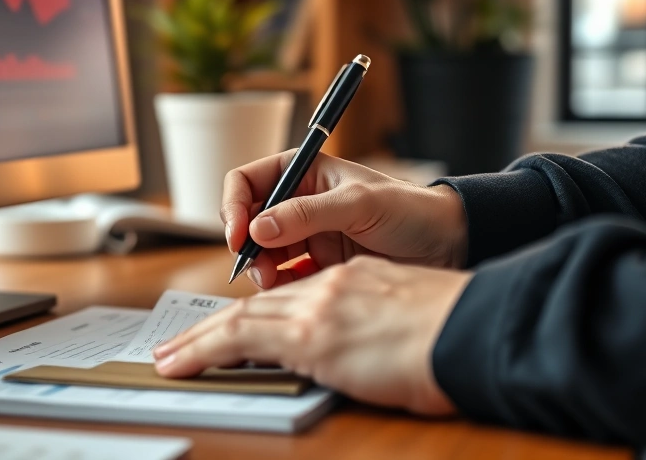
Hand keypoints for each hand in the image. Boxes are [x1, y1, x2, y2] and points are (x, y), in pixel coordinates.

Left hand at [153, 257, 471, 414]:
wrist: (476, 330)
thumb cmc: (460, 335)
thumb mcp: (414, 320)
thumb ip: (379, 328)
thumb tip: (367, 353)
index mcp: (356, 282)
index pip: (294, 296)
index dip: (261, 316)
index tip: (241, 331)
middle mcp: (330, 287)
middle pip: (258, 305)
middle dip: (216, 328)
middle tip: (182, 345)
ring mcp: (317, 308)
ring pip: (239, 319)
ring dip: (199, 340)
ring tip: (169, 358)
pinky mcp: (309, 335)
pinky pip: (238, 338)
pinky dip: (203, 350)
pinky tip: (181, 363)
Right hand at [221, 151, 467, 288]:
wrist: (448, 246)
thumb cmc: (411, 210)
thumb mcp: (358, 204)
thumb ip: (307, 214)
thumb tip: (258, 227)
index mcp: (304, 172)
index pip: (248, 182)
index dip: (235, 206)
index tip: (238, 234)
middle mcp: (299, 203)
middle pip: (248, 221)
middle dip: (246, 244)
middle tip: (257, 267)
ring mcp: (307, 236)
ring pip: (262, 253)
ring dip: (261, 268)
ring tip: (273, 281)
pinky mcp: (318, 266)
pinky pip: (284, 277)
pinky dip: (280, 286)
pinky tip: (291, 292)